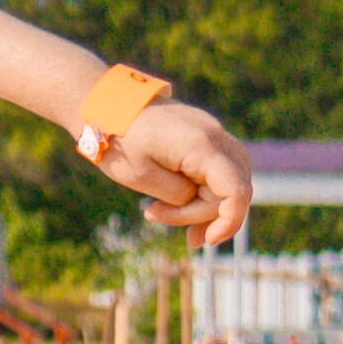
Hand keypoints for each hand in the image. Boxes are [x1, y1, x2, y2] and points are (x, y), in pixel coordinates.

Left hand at [106, 98, 250, 244]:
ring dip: (205, 205)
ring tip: (162, 215)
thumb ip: (179, 196)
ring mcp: (213, 133)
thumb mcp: (142, 177)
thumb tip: (198, 201)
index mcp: (201, 145)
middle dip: (204, 214)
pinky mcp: (204, 136)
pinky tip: (178, 204)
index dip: (230, 221)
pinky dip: (203, 189)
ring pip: (231, 179)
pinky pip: (218, 169)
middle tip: (155, 216)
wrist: (106, 102)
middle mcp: (215, 135)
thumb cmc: (119, 139)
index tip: (207, 241)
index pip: (237, 190)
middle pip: (234, 188)